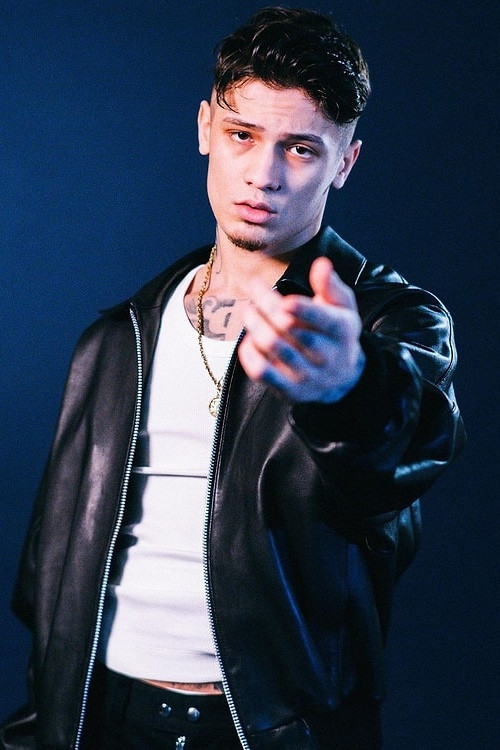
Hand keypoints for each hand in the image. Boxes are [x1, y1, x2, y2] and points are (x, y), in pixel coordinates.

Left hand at [238, 257, 365, 402]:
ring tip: (248, 310)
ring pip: (273, 347)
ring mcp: (307, 375)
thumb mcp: (342, 307)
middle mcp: (327, 355)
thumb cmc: (336, 333)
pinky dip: (249, 353)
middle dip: (268, 305)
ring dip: (255, 324)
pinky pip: (262, 371)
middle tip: (254, 288)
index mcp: (342, 331)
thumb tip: (321, 264)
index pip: (323, 320)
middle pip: (290, 328)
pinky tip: (248, 339)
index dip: (302, 309)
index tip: (284, 299)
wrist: (341, 378)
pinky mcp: (289, 389)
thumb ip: (330, 285)